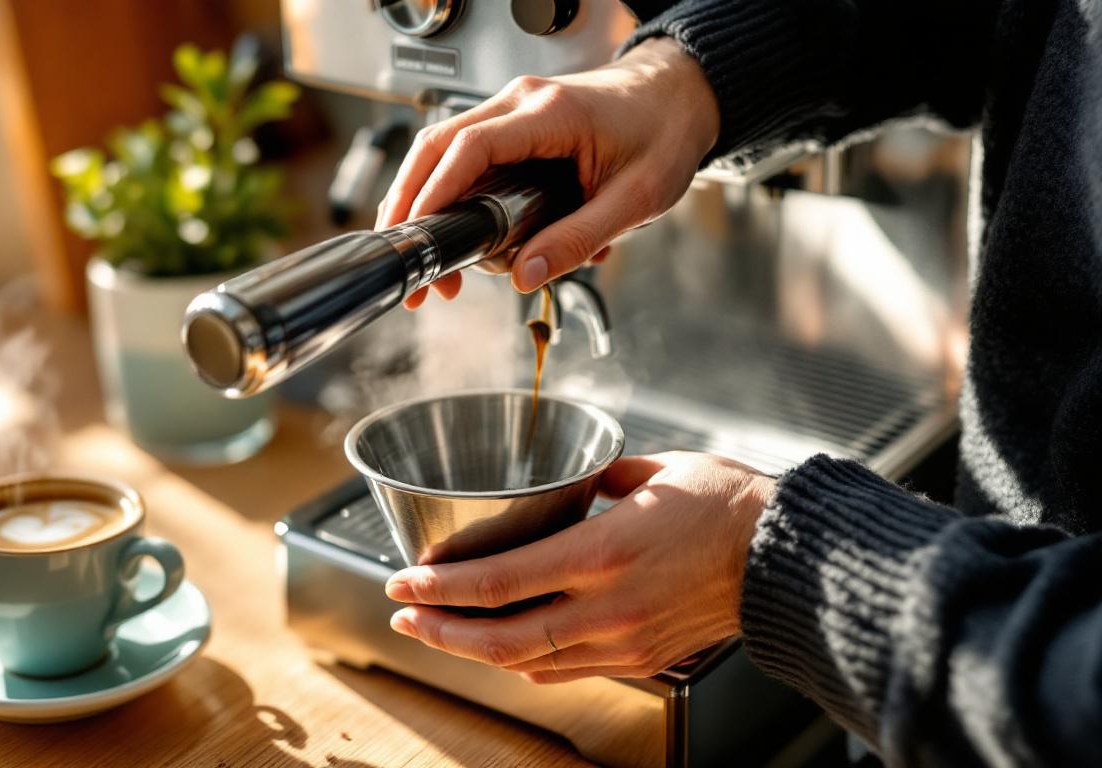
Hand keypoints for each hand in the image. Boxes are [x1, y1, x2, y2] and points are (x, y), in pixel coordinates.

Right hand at [376, 37, 719, 308]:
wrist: (679, 98)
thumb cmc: (663, 136)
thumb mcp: (635, 200)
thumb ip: (578, 239)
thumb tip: (524, 275)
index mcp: (549, 114)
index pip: (470, 148)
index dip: (436, 194)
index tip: (423, 237)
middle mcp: (519, 101)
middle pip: (435, 146)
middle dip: (410, 206)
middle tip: (413, 267)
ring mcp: (511, 109)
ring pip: (440, 150)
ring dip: (423, 202)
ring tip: (431, 263)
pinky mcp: (512, 124)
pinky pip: (462, 154)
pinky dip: (446, 192)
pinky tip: (452, 234)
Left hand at [383, 452, 772, 682]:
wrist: (788, 560)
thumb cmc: (729, 505)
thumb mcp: (654, 471)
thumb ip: (599, 480)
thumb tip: (572, 479)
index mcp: (603, 553)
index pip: (499, 582)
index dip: (441, 587)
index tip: (404, 577)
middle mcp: (606, 607)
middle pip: (498, 637)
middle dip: (439, 628)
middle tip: (403, 610)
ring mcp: (623, 641)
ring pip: (525, 663)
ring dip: (472, 650)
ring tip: (438, 630)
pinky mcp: (640, 659)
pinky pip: (563, 671)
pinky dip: (521, 662)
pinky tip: (500, 647)